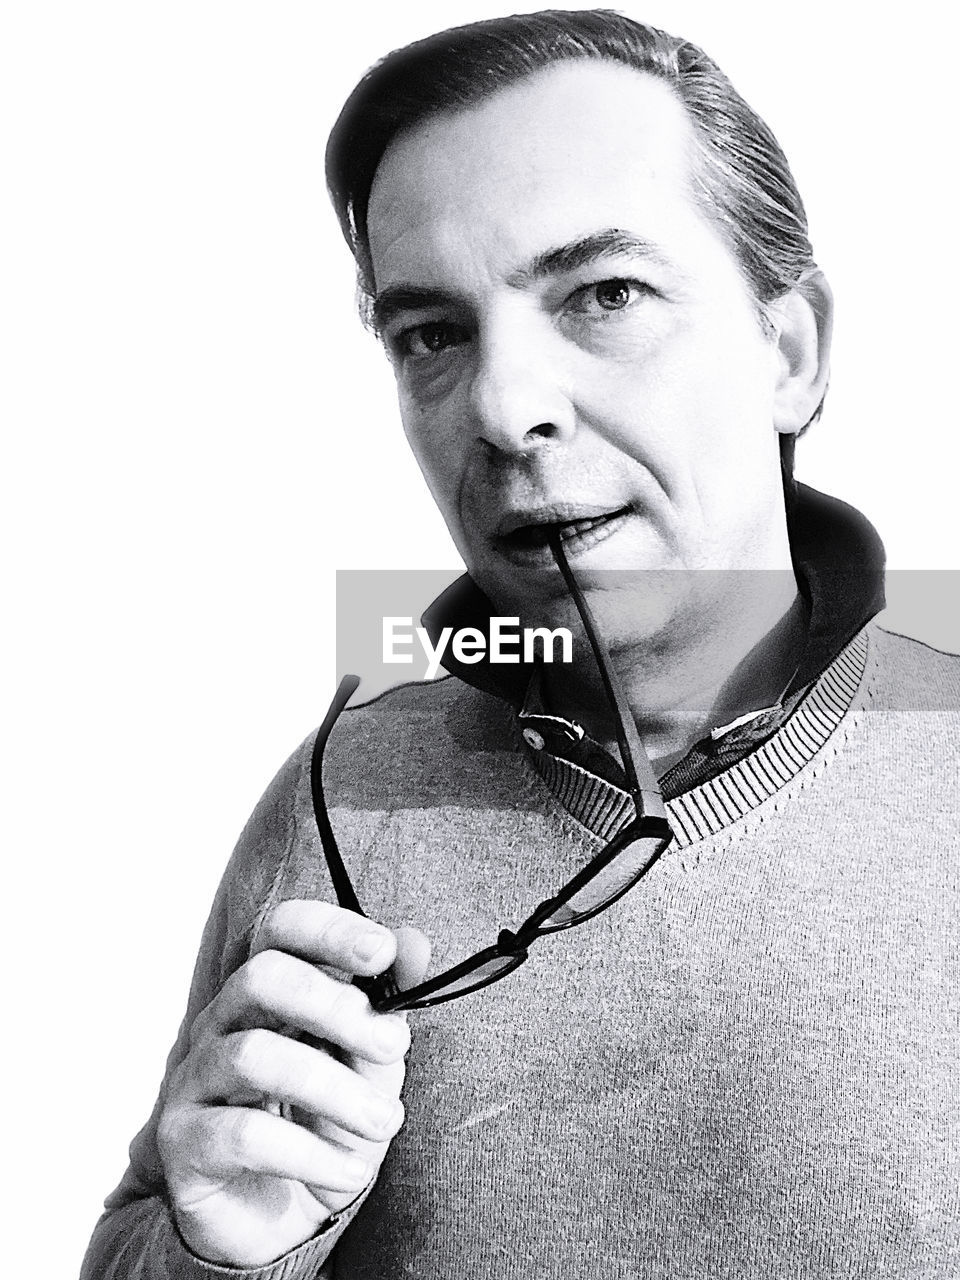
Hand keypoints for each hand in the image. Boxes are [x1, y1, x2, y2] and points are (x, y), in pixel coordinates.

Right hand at [156, 901, 429, 1267]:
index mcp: (268, 993)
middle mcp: (224, 1024)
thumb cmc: (322, 1126)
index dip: (330, 930)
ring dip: (335, 1089)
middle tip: (395, 1045)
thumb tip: (416, 944)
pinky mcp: (182, 1142)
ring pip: (255, 1056)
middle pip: (262, 978)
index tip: (383, 953)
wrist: (278, 1220)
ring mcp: (196, 1080)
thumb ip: (387, 1009)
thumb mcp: (369, 1067)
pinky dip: (308, 1153)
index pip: (281, 930)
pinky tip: (345, 1171)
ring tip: (384, 1122)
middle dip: (336, 1006)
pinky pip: (242, 1135)